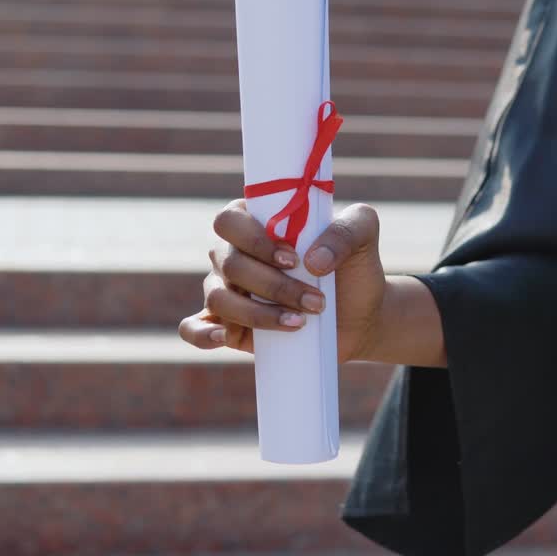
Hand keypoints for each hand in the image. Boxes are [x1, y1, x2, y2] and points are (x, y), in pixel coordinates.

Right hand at [179, 199, 385, 362]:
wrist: (362, 314)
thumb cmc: (355, 265)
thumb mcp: (363, 233)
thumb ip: (347, 229)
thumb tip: (313, 261)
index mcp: (254, 221)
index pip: (230, 220)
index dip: (255, 240)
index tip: (294, 258)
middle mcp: (232, 254)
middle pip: (228, 263)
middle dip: (273, 285)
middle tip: (316, 301)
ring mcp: (227, 290)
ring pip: (217, 298)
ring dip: (258, 314)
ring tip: (299, 322)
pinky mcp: (230, 326)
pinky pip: (193, 328)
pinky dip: (202, 333)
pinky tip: (225, 337)